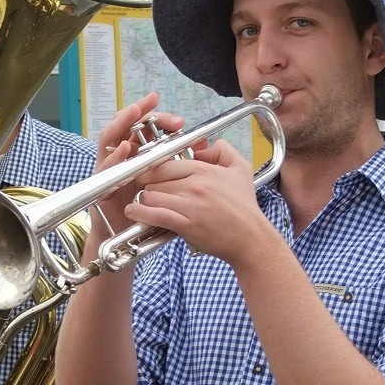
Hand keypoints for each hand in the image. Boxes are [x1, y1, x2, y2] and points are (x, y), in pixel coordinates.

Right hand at [91, 93, 183, 237]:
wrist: (128, 242)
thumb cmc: (150, 213)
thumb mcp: (170, 186)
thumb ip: (183, 165)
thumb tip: (204, 145)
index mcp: (139, 155)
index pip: (146, 129)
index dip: (159, 118)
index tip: (175, 114)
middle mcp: (122, 159)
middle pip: (127, 126)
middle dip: (139, 112)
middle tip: (153, 104)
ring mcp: (109, 170)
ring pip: (110, 139)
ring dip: (121, 124)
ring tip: (134, 112)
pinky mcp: (100, 185)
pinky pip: (105, 167)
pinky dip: (114, 157)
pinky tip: (125, 149)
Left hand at [124, 138, 267, 265]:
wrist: (250, 238)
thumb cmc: (244, 206)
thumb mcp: (241, 169)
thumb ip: (223, 150)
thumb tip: (203, 147)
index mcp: (204, 170)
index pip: (166, 162)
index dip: (152, 168)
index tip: (147, 173)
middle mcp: (195, 184)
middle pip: (155, 178)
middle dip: (146, 183)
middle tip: (143, 188)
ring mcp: (190, 205)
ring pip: (152, 195)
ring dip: (143, 199)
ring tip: (140, 202)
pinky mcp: (186, 225)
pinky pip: (156, 215)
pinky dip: (141, 213)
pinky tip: (133, 211)